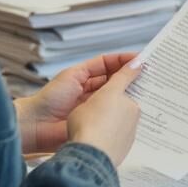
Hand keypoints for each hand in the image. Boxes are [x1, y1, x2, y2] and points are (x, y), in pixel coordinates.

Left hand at [16, 52, 136, 153]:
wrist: (37, 126)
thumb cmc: (51, 98)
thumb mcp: (74, 75)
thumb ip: (98, 67)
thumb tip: (121, 62)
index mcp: (86, 79)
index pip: (110, 66)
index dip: (125, 62)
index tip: (142, 60)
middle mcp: (93, 93)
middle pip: (116, 82)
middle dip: (131, 77)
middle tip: (151, 73)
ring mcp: (96, 109)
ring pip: (117, 99)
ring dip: (130, 94)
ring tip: (148, 89)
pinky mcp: (98, 125)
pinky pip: (114, 117)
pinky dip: (125, 113)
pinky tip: (136, 109)